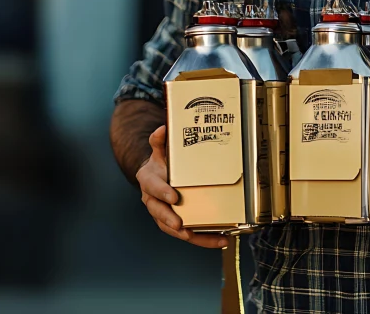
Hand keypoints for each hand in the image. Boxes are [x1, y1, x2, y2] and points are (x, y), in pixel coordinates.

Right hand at [137, 125, 227, 248]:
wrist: (155, 174)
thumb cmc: (161, 162)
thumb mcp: (159, 149)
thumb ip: (159, 140)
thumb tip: (162, 128)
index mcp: (149, 181)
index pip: (154, 187)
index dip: (163, 192)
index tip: (173, 196)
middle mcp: (152, 200)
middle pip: (159, 213)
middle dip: (170, 220)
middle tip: (181, 226)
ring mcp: (163, 213)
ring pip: (172, 229)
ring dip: (189, 235)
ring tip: (208, 238)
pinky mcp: (175, 223)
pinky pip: (187, 233)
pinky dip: (203, 239)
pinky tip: (221, 240)